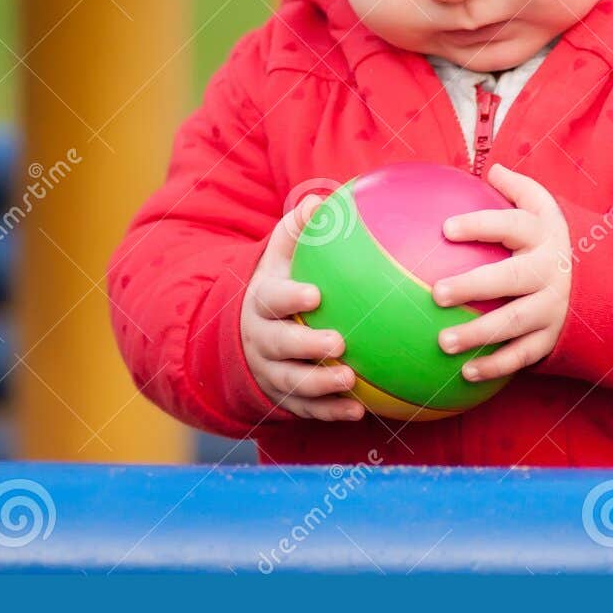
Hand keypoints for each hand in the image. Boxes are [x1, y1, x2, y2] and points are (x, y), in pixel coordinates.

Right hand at [240, 194, 364, 421]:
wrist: (253, 334)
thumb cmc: (282, 285)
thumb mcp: (281, 256)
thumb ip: (297, 230)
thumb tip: (317, 200)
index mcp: (262, 302)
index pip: (272, 299)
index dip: (290, 298)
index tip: (316, 294)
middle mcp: (262, 339)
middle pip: (279, 345)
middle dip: (305, 346)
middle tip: (337, 342)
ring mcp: (272, 371)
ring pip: (292, 382)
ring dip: (320, 384)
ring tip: (350, 380)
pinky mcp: (286, 397)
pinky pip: (307, 409)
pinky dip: (331, 411)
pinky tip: (360, 411)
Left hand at [433, 163, 572, 382]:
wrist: (606, 279)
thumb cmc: (553, 238)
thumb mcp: (545, 208)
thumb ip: (518, 189)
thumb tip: (490, 168)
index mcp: (543, 235)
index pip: (510, 225)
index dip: (480, 225)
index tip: (446, 229)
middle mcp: (550, 270)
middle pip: (512, 278)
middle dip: (474, 285)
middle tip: (436, 292)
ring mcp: (553, 306)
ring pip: (516, 321)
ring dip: (479, 334)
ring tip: (443, 341)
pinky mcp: (552, 335)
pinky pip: (523, 354)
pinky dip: (496, 366)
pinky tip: (466, 373)